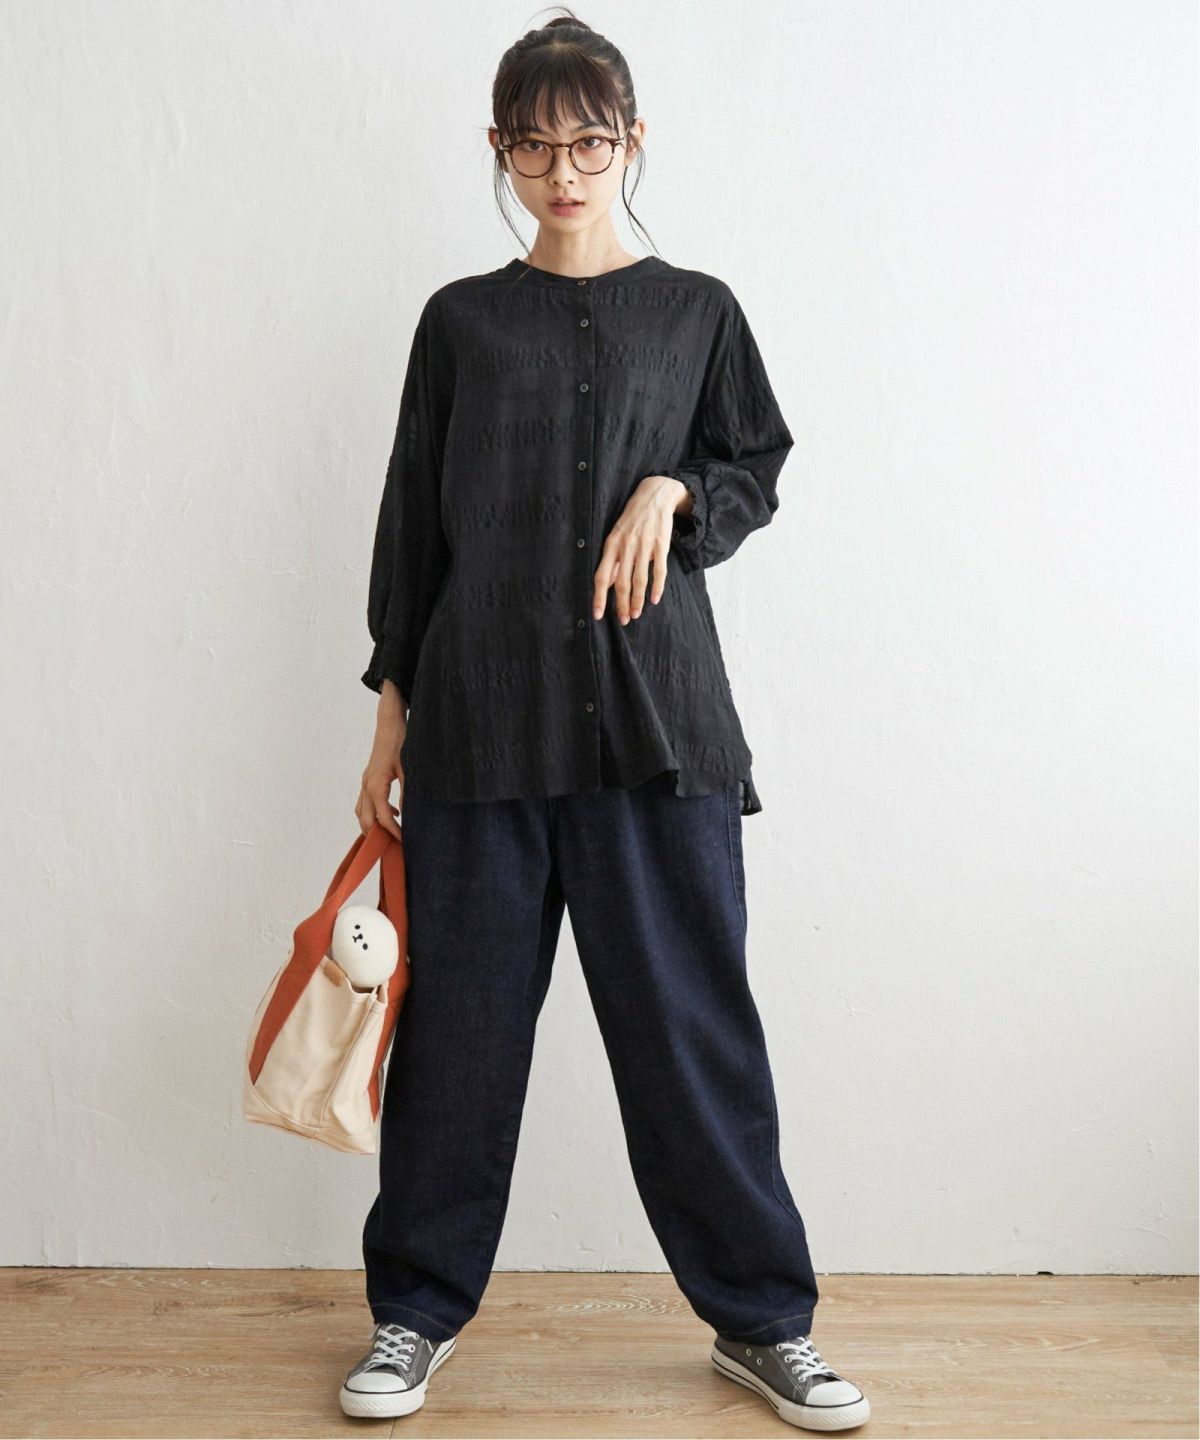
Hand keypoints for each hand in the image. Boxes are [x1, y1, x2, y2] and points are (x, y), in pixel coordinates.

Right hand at [356, 680, 406, 838]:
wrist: (389, 724)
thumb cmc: (400, 744)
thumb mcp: (409, 770)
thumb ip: (408, 794)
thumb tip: (410, 816)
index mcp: (376, 786)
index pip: (383, 819)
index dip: (394, 833)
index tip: (405, 843)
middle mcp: (366, 786)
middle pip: (366, 821)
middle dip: (377, 836)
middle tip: (393, 847)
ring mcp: (365, 781)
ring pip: (362, 812)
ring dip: (373, 826)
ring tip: (389, 836)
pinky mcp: (368, 778)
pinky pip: (366, 802)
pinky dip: (375, 812)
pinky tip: (393, 814)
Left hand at [593, 475, 690, 623]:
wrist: (655, 496)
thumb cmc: (632, 519)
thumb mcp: (616, 536)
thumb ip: (612, 561)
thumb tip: (606, 584)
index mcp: (611, 544)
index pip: (601, 576)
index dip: (599, 597)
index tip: (598, 615)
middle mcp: (626, 545)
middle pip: (621, 582)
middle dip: (621, 604)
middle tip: (623, 620)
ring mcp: (644, 545)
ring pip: (639, 579)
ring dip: (637, 600)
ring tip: (635, 615)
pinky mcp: (661, 544)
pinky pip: (659, 570)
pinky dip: (657, 587)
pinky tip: (654, 599)